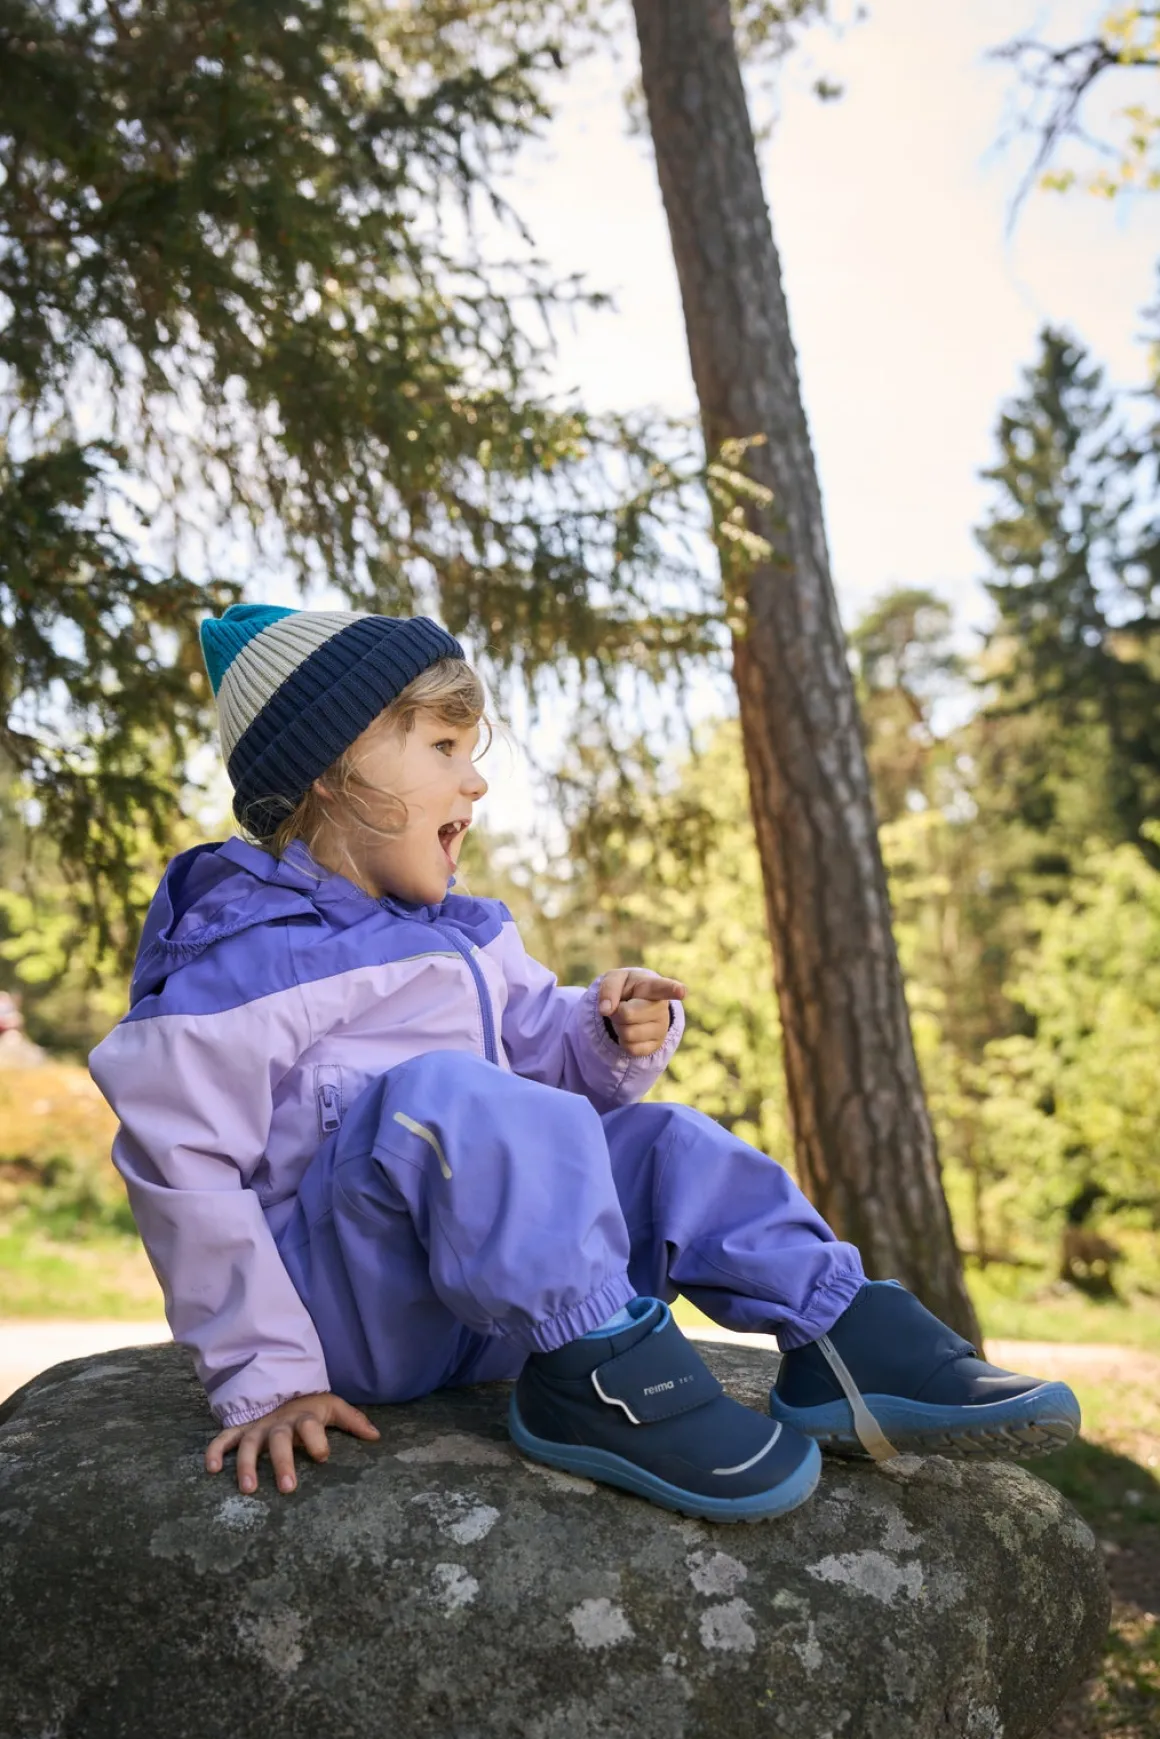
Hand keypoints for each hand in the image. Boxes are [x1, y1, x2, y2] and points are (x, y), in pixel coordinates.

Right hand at [205, 1391, 380, 1494]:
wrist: (282, 1387)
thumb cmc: (310, 1407)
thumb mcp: (333, 1407)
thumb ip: (353, 1421)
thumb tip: (376, 1437)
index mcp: (303, 1417)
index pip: (310, 1426)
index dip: (316, 1439)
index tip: (323, 1456)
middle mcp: (279, 1423)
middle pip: (279, 1440)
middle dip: (283, 1462)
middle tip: (288, 1487)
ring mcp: (257, 1427)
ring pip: (249, 1444)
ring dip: (247, 1465)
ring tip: (249, 1489)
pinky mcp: (241, 1431)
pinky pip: (223, 1439)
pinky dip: (215, 1451)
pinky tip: (211, 1469)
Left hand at [597, 967, 685, 1057]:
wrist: (634, 1004)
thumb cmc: (626, 987)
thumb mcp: (615, 979)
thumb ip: (609, 988)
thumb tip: (606, 1010)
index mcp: (653, 985)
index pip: (664, 987)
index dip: (673, 989)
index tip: (682, 991)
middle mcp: (662, 1007)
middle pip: (627, 1014)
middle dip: (616, 1011)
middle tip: (623, 1005)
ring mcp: (661, 1028)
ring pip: (627, 1034)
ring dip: (619, 1027)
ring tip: (628, 1018)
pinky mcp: (656, 1045)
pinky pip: (630, 1049)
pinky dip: (622, 1041)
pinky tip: (632, 1030)